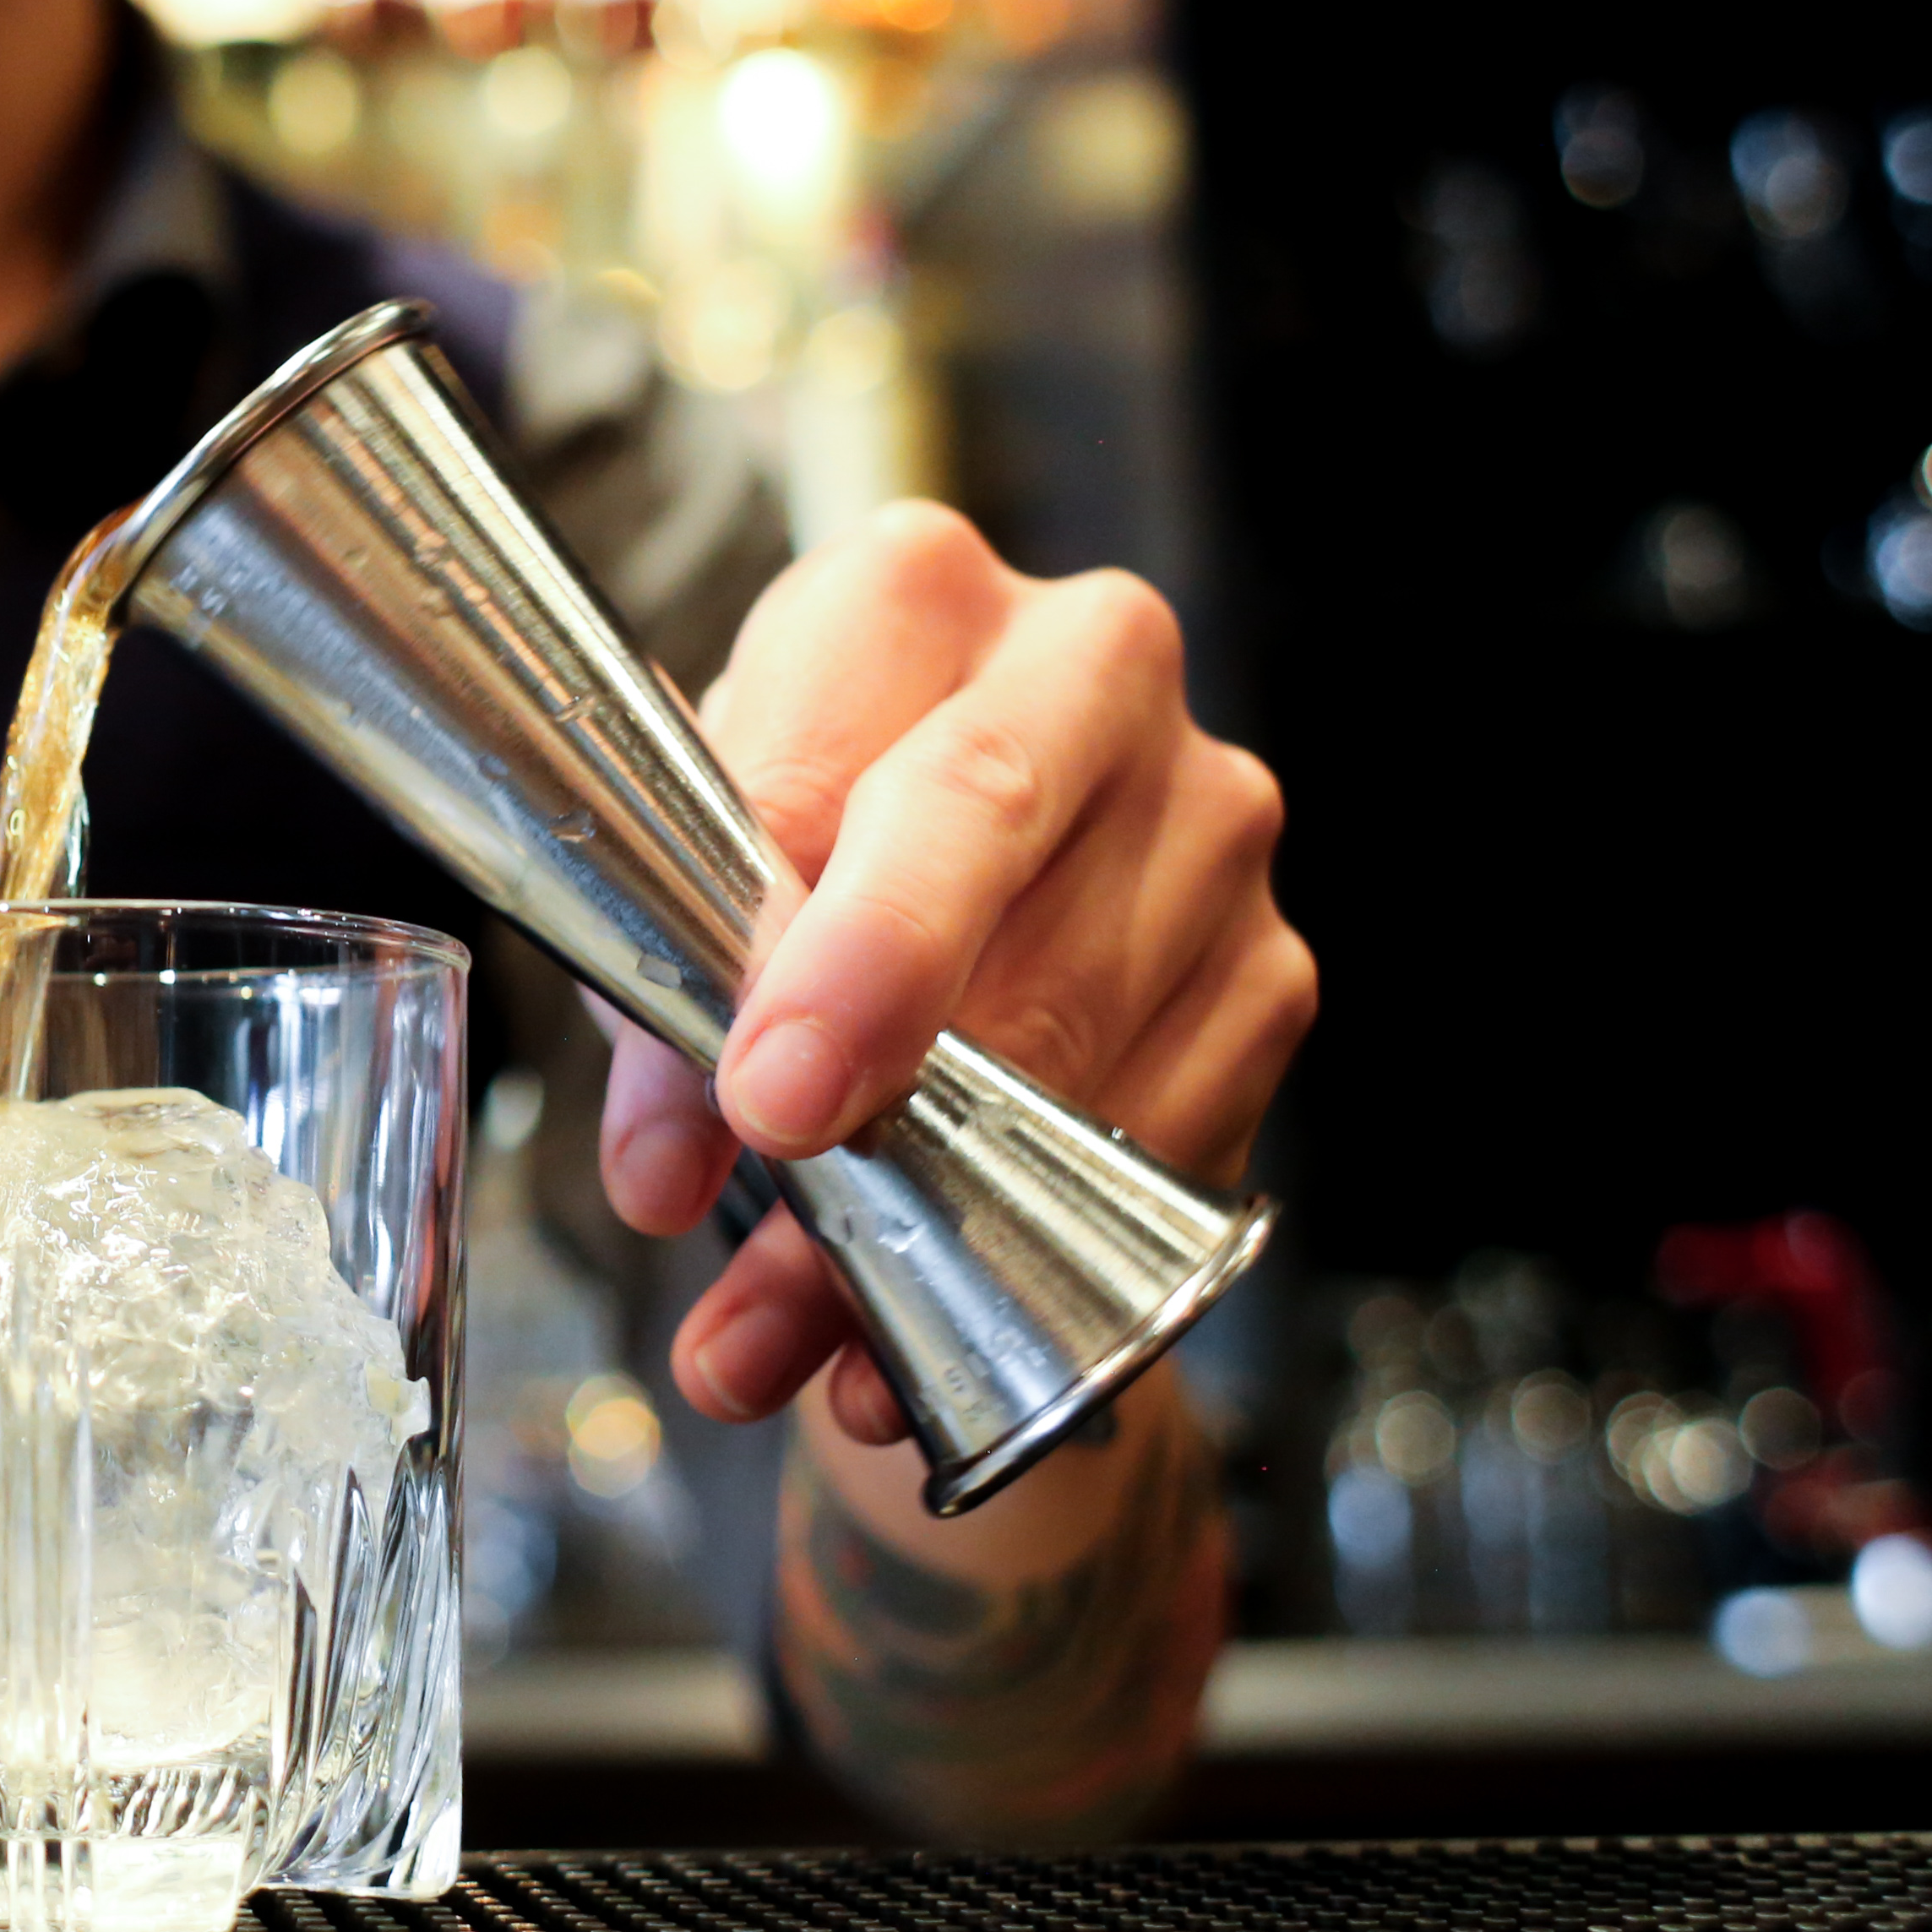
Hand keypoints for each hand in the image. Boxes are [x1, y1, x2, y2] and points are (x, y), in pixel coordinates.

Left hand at [599, 502, 1315, 1444]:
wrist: (934, 888)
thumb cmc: (792, 856)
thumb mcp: (690, 881)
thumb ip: (666, 997)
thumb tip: (673, 1163)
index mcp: (912, 596)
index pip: (866, 763)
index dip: (811, 948)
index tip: (753, 1092)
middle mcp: (1089, 672)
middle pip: (993, 875)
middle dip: (884, 1062)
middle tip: (787, 1191)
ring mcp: (1205, 817)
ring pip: (1070, 1040)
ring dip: (923, 1219)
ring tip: (784, 1334)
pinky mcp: (1265, 965)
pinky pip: (1154, 1137)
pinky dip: (1031, 1259)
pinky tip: (920, 1336)